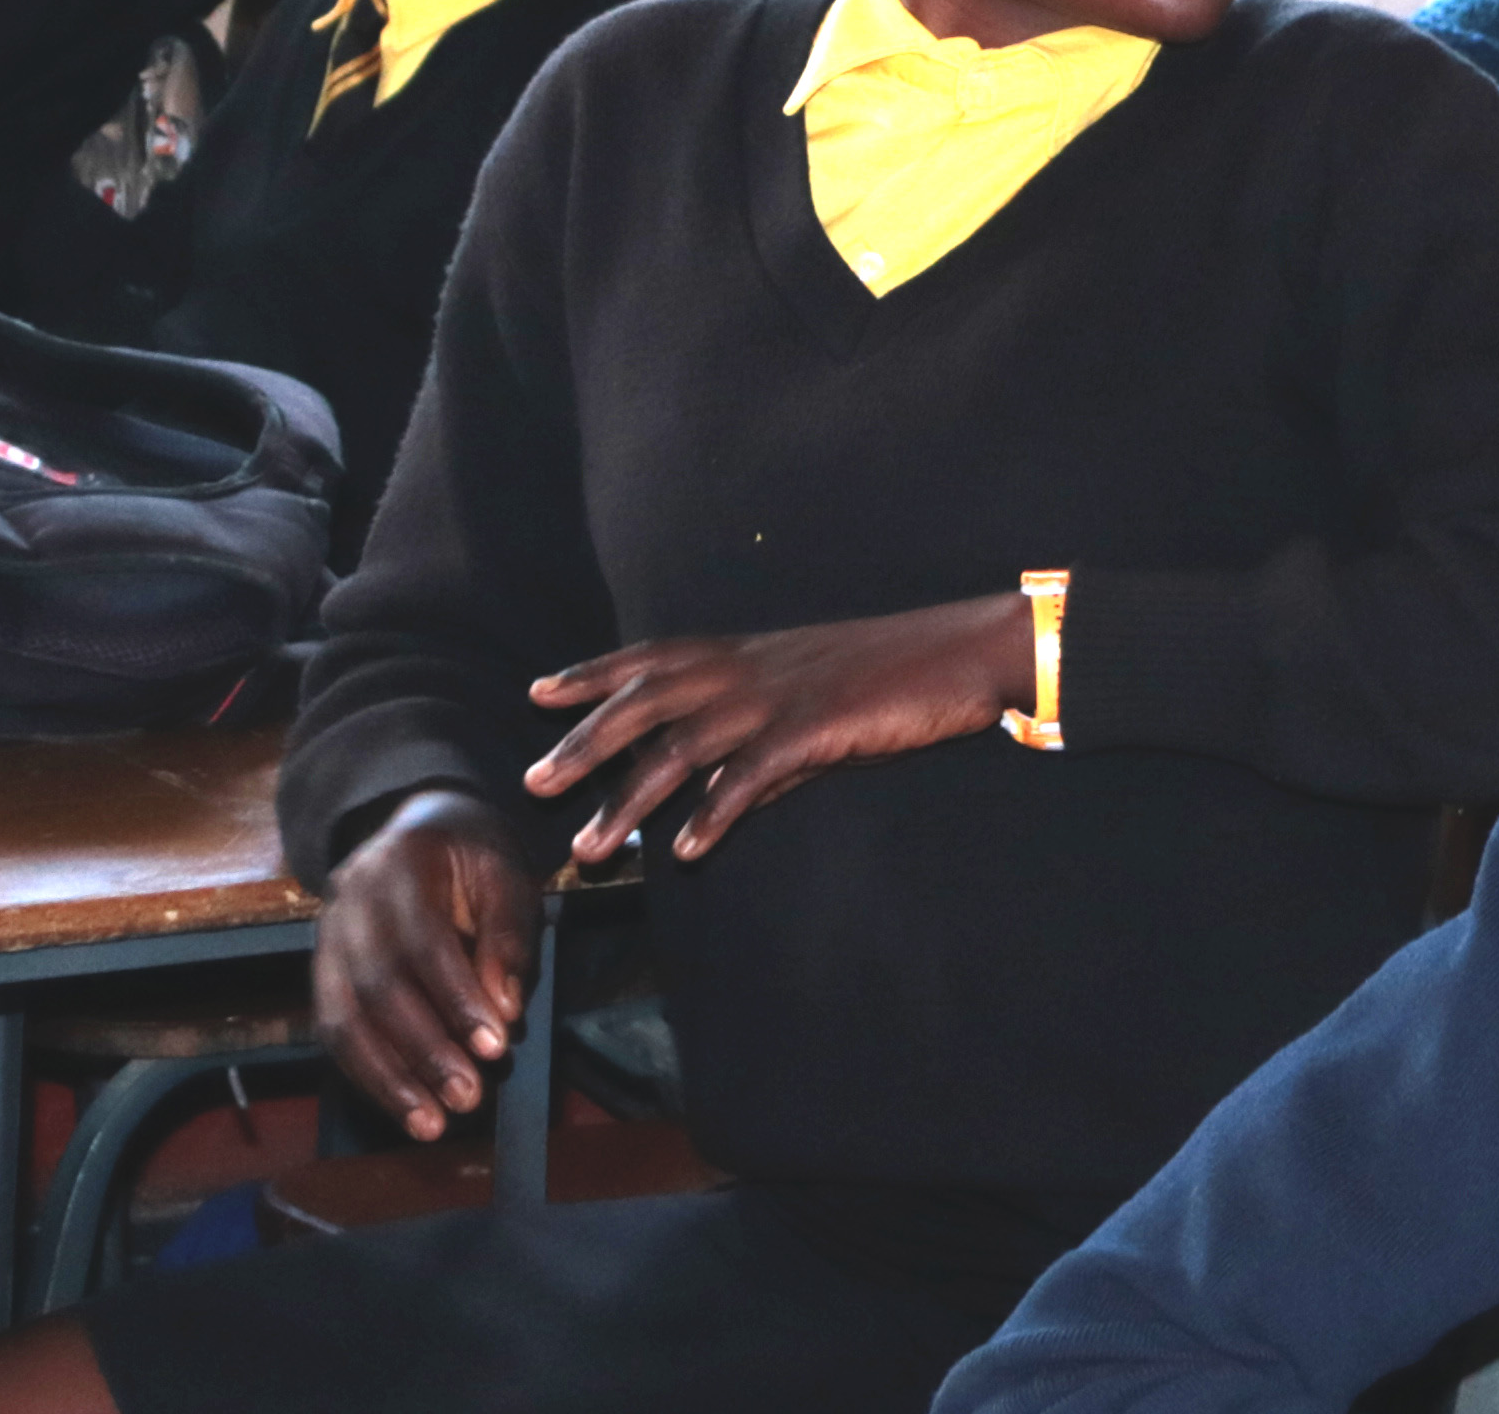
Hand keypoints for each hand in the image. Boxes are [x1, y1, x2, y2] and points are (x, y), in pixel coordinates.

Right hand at [316, 790, 531, 1141]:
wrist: (416, 827)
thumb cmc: (472, 856)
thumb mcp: (506, 875)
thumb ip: (507, 937)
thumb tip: (504, 1011)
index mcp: (398, 866)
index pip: (424, 944)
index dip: (457, 1000)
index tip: (495, 1048)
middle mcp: (347, 903)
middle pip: (378, 989)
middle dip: (424, 1052)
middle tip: (467, 1098)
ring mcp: (324, 939)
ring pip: (344, 1020)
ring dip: (388, 1079)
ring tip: (431, 1124)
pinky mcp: (318, 972)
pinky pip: (332, 1030)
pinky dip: (366, 1074)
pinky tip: (401, 1106)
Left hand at [522, 594, 1034, 865]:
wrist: (963, 650)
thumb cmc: (890, 672)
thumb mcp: (812, 697)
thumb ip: (759, 745)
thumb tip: (719, 797)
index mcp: (745, 653)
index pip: (650, 658)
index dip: (593, 673)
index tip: (540, 691)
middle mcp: (748, 670)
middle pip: (645, 702)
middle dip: (584, 742)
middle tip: (535, 782)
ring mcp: (777, 698)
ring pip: (681, 747)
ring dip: (630, 800)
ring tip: (592, 847)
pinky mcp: (813, 729)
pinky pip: (749, 775)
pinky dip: (712, 813)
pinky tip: (686, 849)